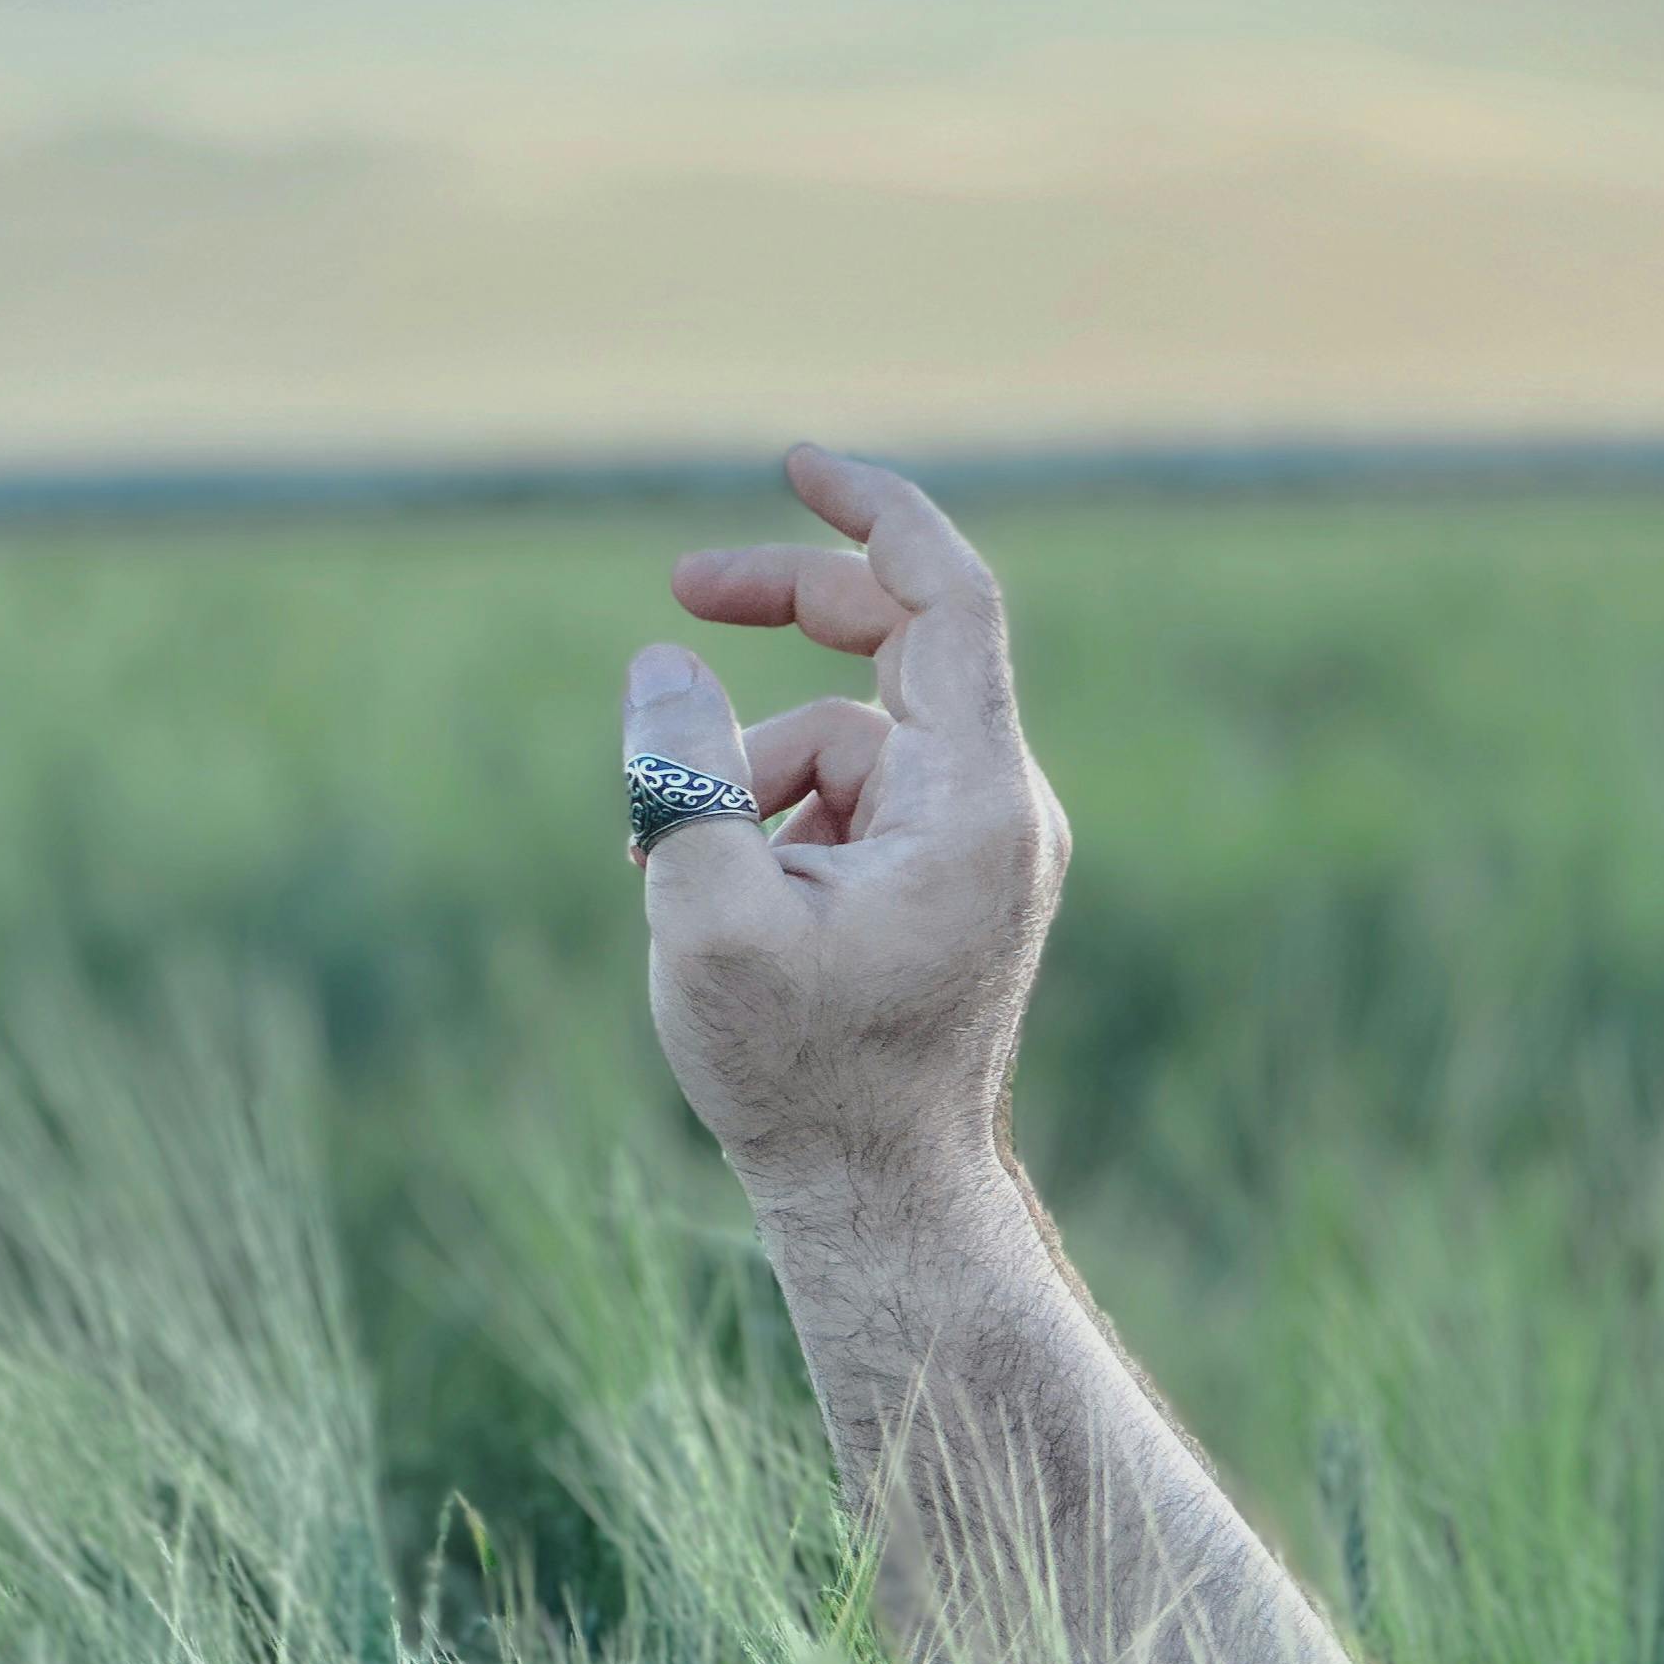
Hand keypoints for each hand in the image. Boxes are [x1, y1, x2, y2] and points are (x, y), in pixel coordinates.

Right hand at [622, 445, 1069, 1210]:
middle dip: (782, 616)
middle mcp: (1000, 810)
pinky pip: (849, 809)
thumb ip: (678, 776)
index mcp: (974, 800)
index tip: (793, 462)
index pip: (948, 597)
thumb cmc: (803, 1076)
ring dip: (743, 778)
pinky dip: (771, 827)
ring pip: (844, 746)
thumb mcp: (707, 915)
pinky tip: (705, 899)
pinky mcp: (946, 890)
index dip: (872, 512)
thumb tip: (664, 664)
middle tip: (677, 592)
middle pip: (897, 650)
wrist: (882, 1200)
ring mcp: (978, 851)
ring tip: (664, 871)